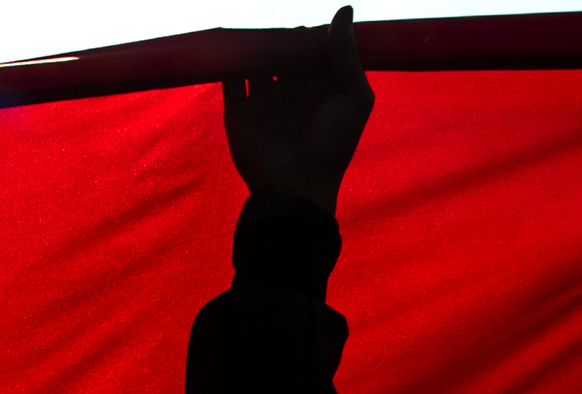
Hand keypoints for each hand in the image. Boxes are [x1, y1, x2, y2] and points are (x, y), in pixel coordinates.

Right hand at [223, 8, 372, 207]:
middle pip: (284, 51)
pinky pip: (230, 79)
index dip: (313, 34)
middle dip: (283, 37)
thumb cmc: (333, 145)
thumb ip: (347, 55)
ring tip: (258, 33)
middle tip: (284, 32)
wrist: (297, 188)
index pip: (314, 48)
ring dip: (256, 45)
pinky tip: (232, 45)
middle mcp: (291, 89)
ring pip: (256, 60)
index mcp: (320, 85)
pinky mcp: (238, 111)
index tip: (312, 28)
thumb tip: (344, 10)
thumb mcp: (354, 96)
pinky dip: (228, 60)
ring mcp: (263, 99)